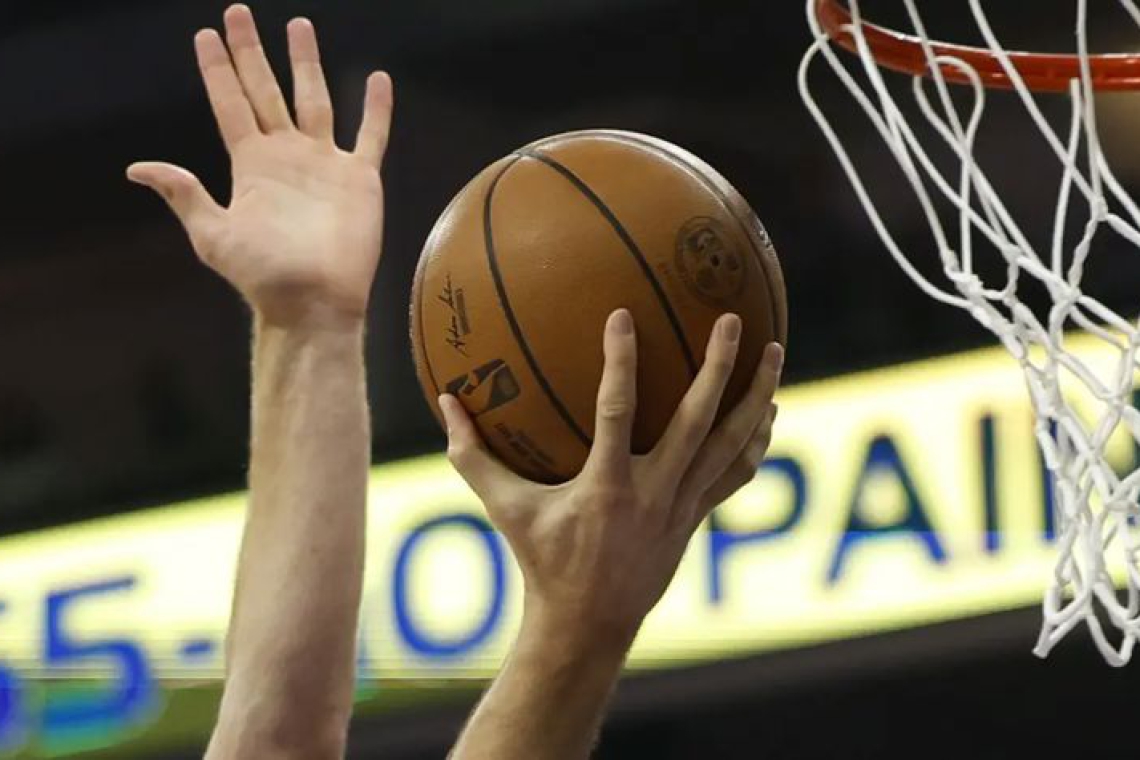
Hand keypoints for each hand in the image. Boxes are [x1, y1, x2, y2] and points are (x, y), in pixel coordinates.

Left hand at [127, 4, 393, 326]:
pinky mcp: (360, 177)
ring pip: (315, 100)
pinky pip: (370, 135)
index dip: (218, 70)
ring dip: (307, 65)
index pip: (230, 104)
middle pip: (266, 90)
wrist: (314, 301)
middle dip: (252, 53)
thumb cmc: (264, 273)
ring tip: (299, 26)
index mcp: (251, 164)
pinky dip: (375, 109)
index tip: (205, 35)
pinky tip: (378, 80)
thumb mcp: (213, 235)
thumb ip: (185, 195)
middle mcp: (286, 154)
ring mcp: (324, 162)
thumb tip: (138, 168)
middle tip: (238, 13)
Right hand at [440, 309, 783, 641]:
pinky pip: (736, 474)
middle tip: (730, 319)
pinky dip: (754, 441)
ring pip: (731, 446)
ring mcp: (681, 507)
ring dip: (756, 398)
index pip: (616, 412)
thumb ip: (472, 455)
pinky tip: (765, 411)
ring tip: (775, 353)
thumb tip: (444, 399)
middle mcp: (653, 494)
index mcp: (605, 487)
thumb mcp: (504, 508)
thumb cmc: (541, 560)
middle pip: (698, 423)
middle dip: (718, 368)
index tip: (622, 315)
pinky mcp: (697, 518)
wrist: (588, 623)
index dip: (620, 363)